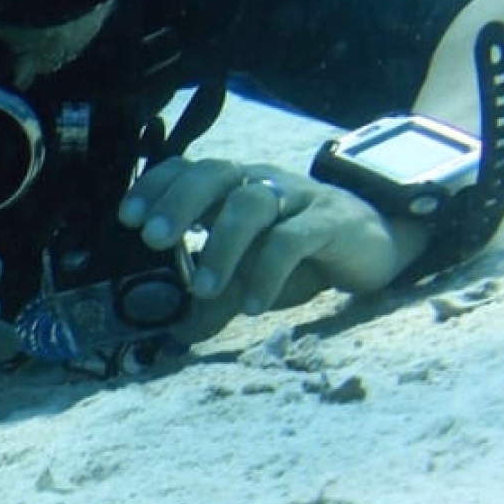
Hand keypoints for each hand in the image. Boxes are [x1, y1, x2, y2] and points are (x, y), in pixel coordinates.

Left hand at [118, 156, 407, 321]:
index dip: (156, 186)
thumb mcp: (252, 277)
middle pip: (214, 173)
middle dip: (179, 203)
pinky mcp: (329, 221)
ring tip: (204, 290)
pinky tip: (254, 305)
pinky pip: (293, 239)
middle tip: (153, 240)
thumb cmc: (302, 257)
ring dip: (222, 246)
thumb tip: (175, 333)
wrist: (376, 244)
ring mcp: (296, 198)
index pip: (188, 170)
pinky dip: (268, 272)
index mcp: (233, 188)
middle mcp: (260, 183)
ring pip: (251, 204)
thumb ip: (216, 299)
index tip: (127, 218)